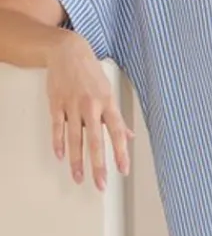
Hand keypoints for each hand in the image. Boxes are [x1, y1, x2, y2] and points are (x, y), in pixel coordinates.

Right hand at [46, 33, 134, 191]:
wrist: (67, 51)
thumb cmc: (90, 72)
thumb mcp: (109, 91)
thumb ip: (118, 117)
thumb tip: (130, 136)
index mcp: (107, 103)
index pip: (117, 133)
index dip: (121, 153)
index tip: (123, 170)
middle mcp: (91, 106)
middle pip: (95, 141)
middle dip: (98, 165)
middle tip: (101, 184)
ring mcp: (72, 105)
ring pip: (75, 138)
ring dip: (77, 160)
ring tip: (79, 178)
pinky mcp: (56, 103)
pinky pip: (58, 126)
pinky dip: (58, 142)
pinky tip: (61, 156)